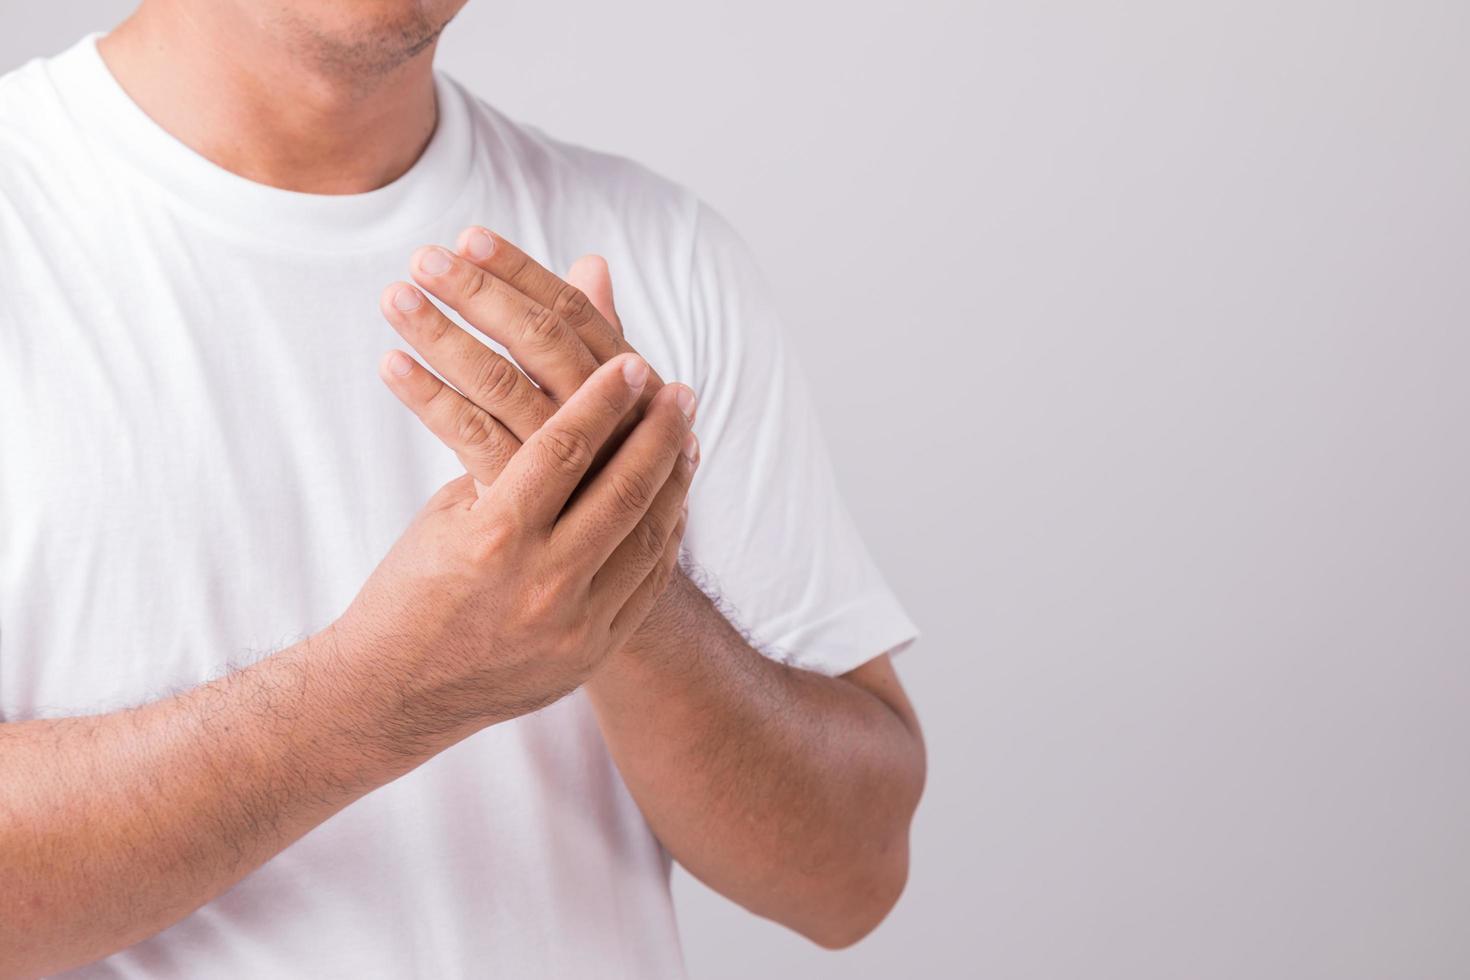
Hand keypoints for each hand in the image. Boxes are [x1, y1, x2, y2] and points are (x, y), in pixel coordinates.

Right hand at [335, 353, 698, 735]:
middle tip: (681, 393)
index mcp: (494, 537)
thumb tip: (563, 412)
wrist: (393, 693)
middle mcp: (542, 581)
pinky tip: (673, 501)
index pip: (565, 449)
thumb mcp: (447, 518)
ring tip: (687, 440)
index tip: (633, 363)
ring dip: (674, 482)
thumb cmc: (409, 590)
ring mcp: (574, 624)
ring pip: (649, 538)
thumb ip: (507, 469)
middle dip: (659, 434)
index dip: (604, 400)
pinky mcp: (591, 653)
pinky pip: (648, 584)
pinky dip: (666, 536)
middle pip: (624, 490)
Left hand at [374, 228, 693, 490]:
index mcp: (632, 385)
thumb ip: (596, 334)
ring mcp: (574, 465)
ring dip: (445, 334)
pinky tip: (391, 366)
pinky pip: (474, 438)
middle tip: (424, 257)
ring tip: (394, 297)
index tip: (470, 237)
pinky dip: (430, 397)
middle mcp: (612, 419)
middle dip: (481, 293)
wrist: (606, 585)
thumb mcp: (613, 406)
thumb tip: (592, 263)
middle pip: (543, 341)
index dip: (521, 272)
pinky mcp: (531, 504)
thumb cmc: (602, 483)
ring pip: (504, 384)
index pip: (575, 313)